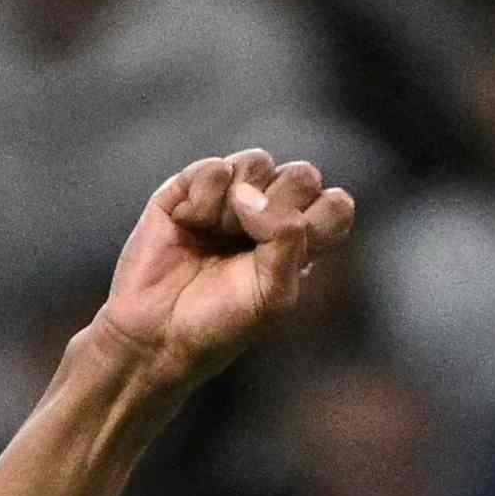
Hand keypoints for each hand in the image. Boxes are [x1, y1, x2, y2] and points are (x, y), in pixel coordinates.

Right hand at [91, 150, 354, 388]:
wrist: (159, 333)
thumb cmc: (222, 322)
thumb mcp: (274, 293)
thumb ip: (286, 237)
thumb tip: (249, 193)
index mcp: (300, 244)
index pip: (335, 205)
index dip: (319, 220)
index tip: (291, 253)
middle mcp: (269, 215)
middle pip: (303, 175)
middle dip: (281, 206)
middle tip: (250, 243)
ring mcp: (229, 198)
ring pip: (258, 163)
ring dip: (238, 204)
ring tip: (217, 236)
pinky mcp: (188, 188)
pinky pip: (214, 168)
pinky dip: (203, 199)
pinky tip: (188, 224)